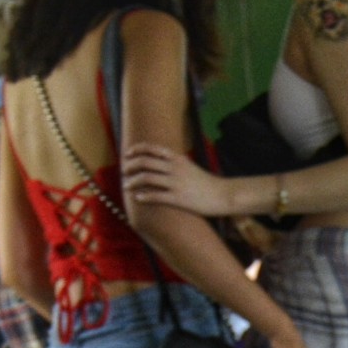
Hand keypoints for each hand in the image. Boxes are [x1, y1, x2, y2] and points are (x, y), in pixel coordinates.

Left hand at [122, 143, 237, 216]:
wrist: (223, 195)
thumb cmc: (206, 183)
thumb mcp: (189, 166)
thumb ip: (174, 162)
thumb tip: (158, 162)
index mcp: (177, 158)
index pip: (151, 148)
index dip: (136, 150)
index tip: (127, 155)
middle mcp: (175, 168)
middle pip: (145, 162)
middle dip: (130, 166)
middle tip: (124, 172)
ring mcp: (176, 183)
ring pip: (147, 178)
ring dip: (133, 181)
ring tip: (127, 186)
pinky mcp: (179, 198)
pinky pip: (156, 196)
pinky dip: (144, 196)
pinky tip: (138, 198)